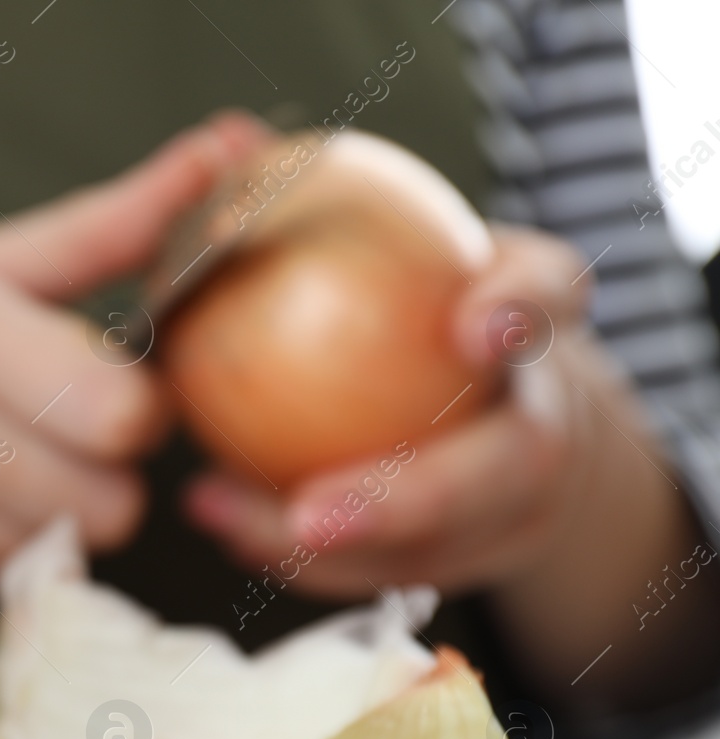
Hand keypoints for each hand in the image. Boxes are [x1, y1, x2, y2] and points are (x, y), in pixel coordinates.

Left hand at [184, 225, 679, 601]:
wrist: (482, 403)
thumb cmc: (409, 302)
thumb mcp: (384, 236)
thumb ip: (316, 192)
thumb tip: (228, 141)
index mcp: (529, 316)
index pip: (546, 296)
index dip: (521, 308)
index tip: (474, 325)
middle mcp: (539, 421)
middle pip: (506, 470)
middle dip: (410, 499)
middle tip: (311, 512)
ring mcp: (510, 507)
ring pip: (437, 550)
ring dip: (326, 550)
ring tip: (220, 511)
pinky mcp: (458, 560)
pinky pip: (379, 574)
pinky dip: (296, 556)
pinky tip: (214, 517)